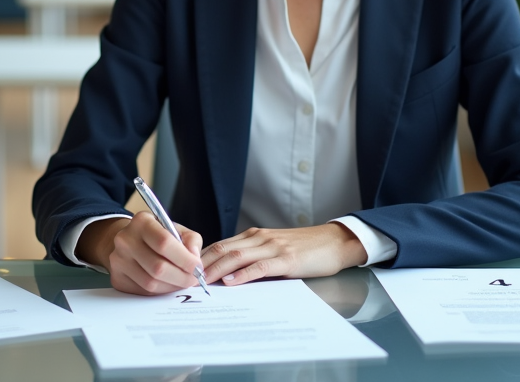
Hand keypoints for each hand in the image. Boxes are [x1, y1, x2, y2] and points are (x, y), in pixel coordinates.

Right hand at [77, 211, 204, 295]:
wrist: (128, 241)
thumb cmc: (157, 235)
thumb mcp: (175, 228)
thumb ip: (191, 240)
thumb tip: (195, 258)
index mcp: (142, 222)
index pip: (164, 243)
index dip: (185, 259)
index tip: (197, 267)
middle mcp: (125, 240)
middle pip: (158, 267)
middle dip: (182, 277)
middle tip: (194, 279)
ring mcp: (118, 260)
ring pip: (151, 283)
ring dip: (172, 286)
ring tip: (183, 282)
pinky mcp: (117, 278)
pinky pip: (143, 291)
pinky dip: (161, 291)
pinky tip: (168, 284)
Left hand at [200, 223, 367, 285]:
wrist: (334, 242)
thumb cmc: (304, 249)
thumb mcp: (274, 250)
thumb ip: (253, 258)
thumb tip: (227, 276)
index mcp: (254, 236)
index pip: (220, 245)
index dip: (201, 258)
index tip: (185, 271)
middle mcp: (260, 238)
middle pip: (223, 249)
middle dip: (202, 264)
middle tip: (185, 279)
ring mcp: (273, 247)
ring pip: (237, 256)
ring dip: (216, 269)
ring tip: (201, 282)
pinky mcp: (287, 259)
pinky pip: (260, 266)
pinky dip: (243, 274)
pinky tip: (232, 283)